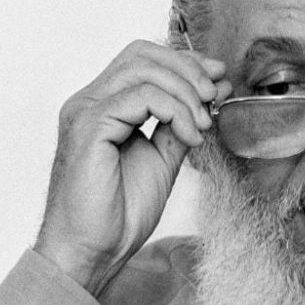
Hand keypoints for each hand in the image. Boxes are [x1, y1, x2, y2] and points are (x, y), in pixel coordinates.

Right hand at [34, 40, 229, 294]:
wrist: (93, 252)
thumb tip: (212, 91)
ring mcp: (85, 111)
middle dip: (187, 69)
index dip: (184, 61)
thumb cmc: (118, 213)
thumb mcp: (162, 157)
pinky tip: (190, 138)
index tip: (218, 79)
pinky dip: (175, 110)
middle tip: (214, 97)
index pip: (143, 58)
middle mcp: (89, 100)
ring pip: (143, 69)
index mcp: (103, 105)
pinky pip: (140, 96)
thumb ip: (179, 123)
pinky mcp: (88, 126)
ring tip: (203, 124)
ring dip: (185, 91)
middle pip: (142, 53)